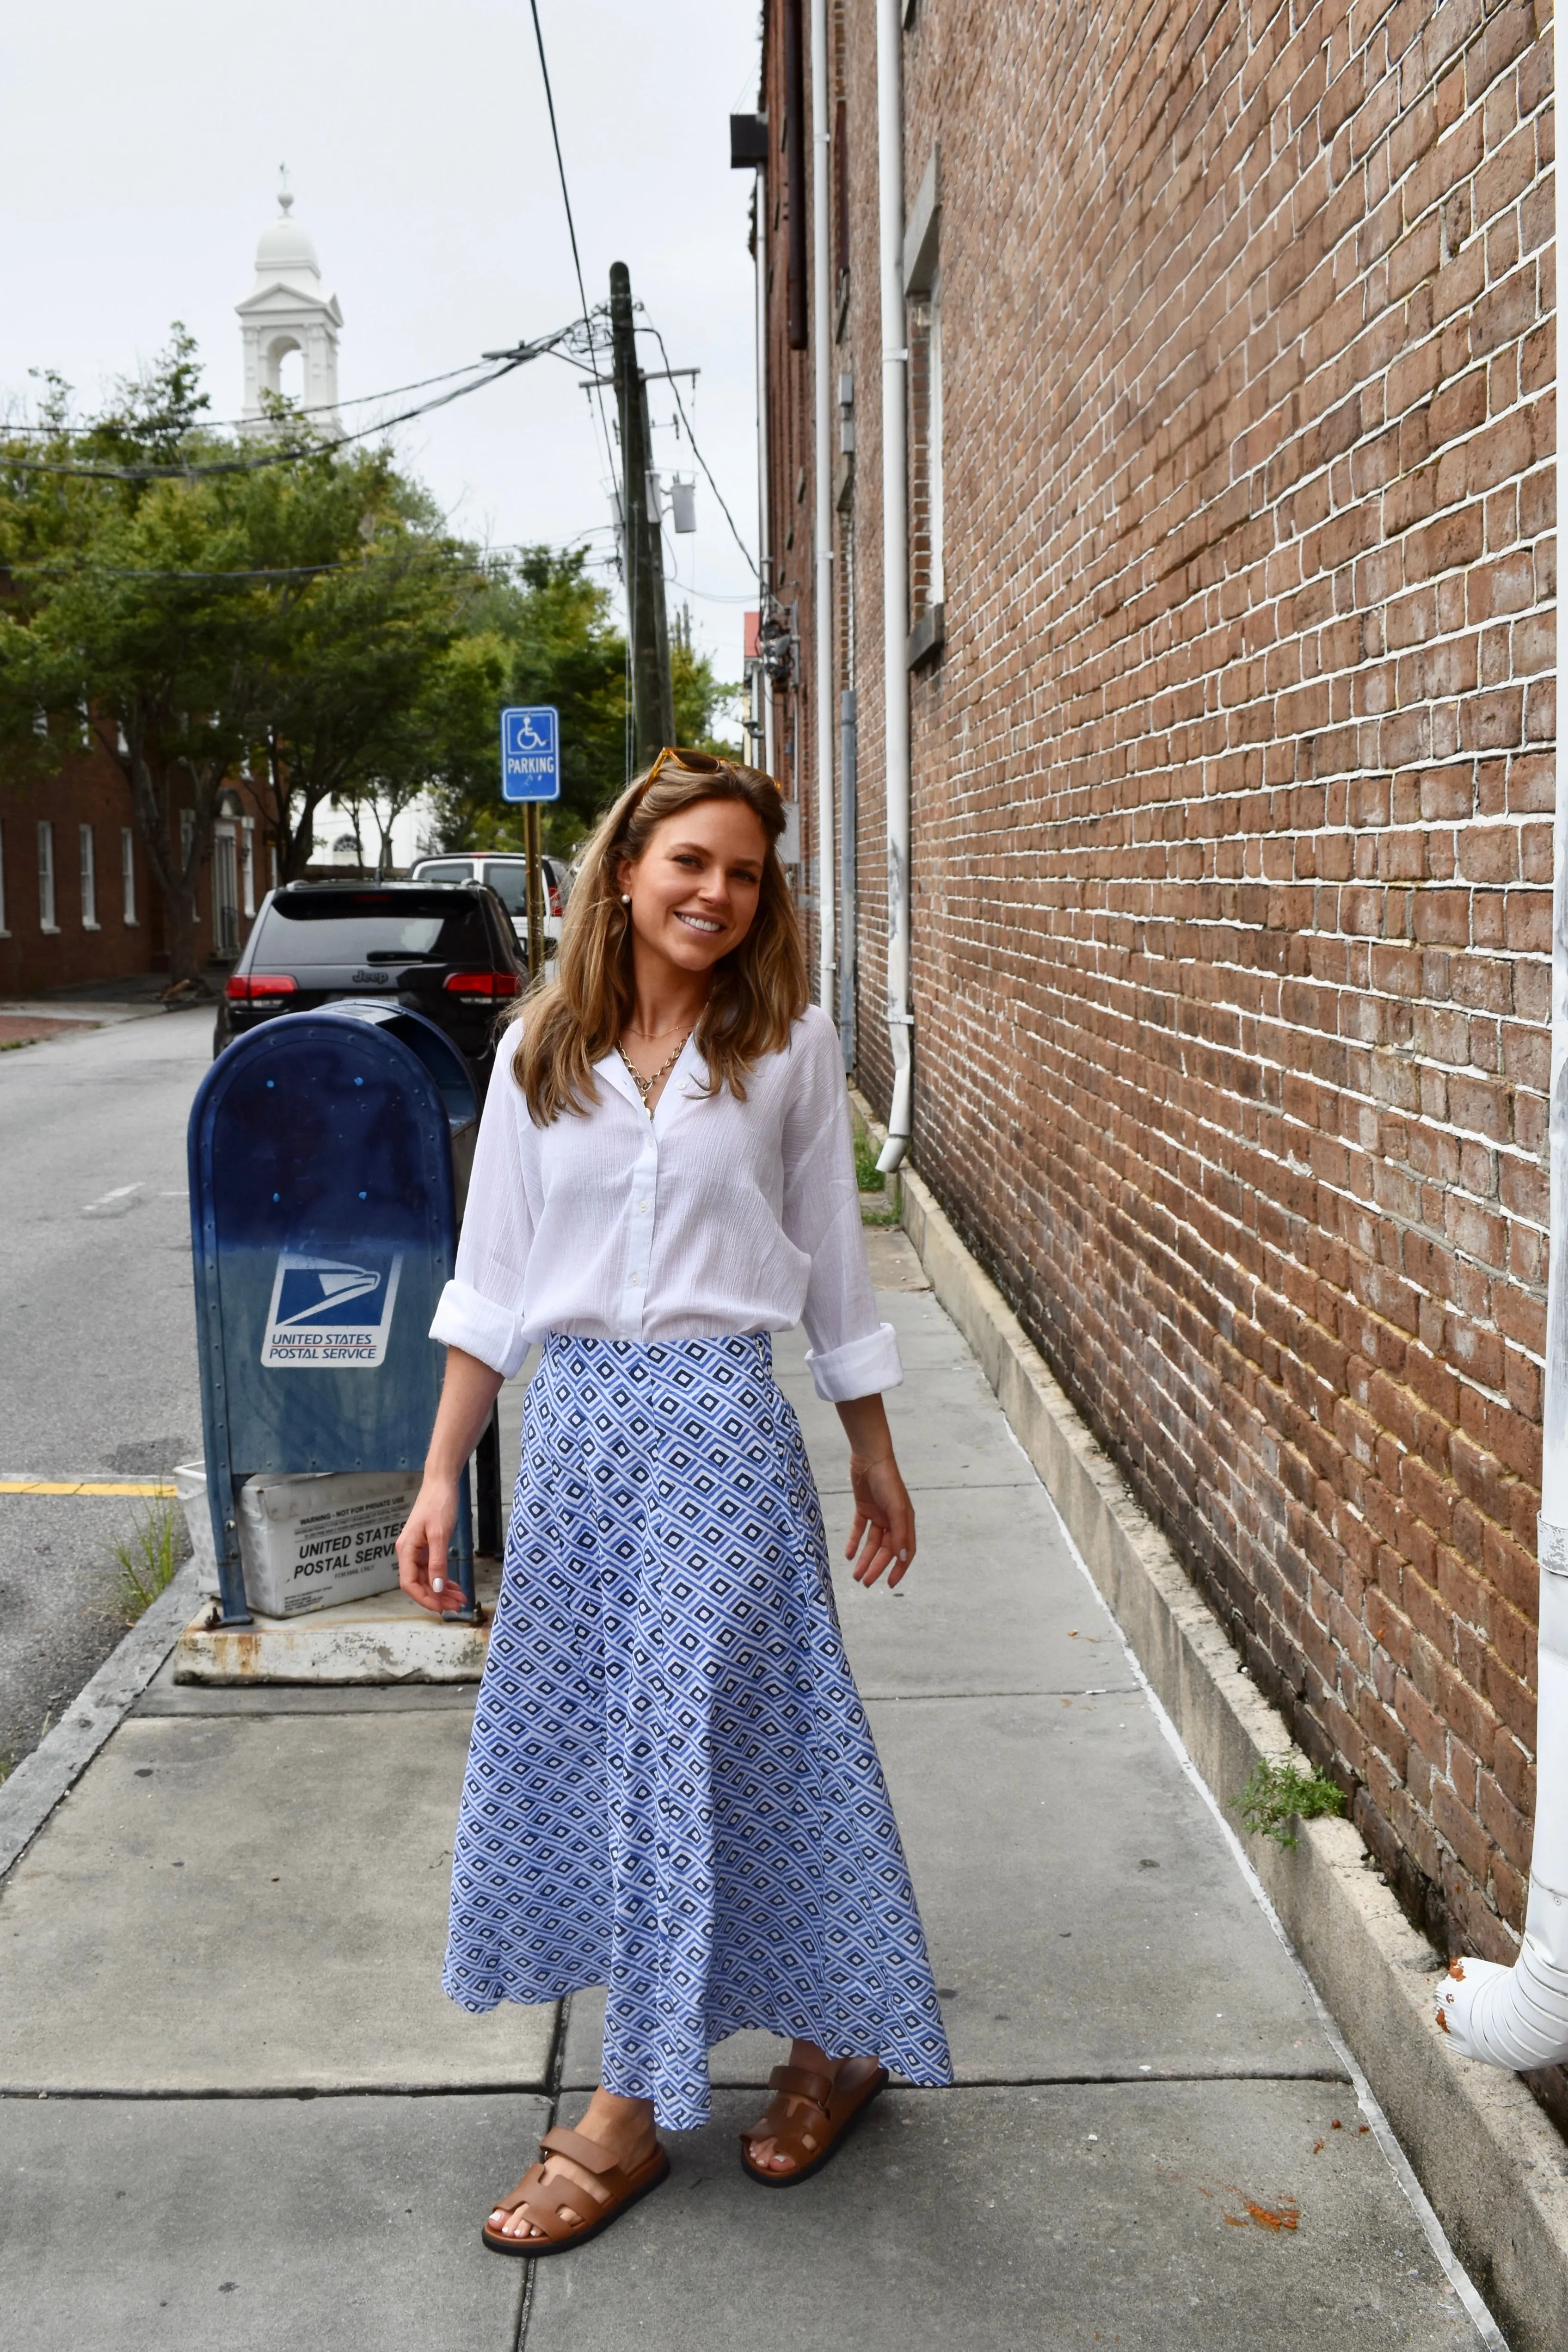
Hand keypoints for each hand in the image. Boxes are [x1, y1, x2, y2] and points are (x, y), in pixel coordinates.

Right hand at [396, 1477, 466, 1614]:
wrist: (441, 1483)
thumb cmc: (439, 1504)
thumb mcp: (440, 1534)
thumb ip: (438, 1562)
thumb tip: (437, 1587)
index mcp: (406, 1550)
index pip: (409, 1584)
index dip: (424, 1599)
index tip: (441, 1608)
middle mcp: (408, 1553)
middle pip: (419, 1584)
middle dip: (437, 1597)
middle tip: (458, 1606)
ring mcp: (417, 1550)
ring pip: (428, 1578)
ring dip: (442, 1591)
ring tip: (460, 1599)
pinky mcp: (427, 1546)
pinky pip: (433, 1569)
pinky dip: (444, 1579)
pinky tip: (455, 1587)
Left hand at [845, 1452, 914, 1588]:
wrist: (869, 1458)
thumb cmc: (887, 1481)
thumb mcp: (896, 1509)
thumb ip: (900, 1533)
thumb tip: (903, 1557)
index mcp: (905, 1521)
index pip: (904, 1551)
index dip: (899, 1569)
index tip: (890, 1585)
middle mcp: (893, 1520)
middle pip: (885, 1550)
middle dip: (876, 1567)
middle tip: (865, 1583)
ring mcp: (878, 1514)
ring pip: (871, 1543)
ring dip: (864, 1559)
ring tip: (855, 1575)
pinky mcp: (863, 1508)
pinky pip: (859, 1530)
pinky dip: (854, 1542)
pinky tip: (848, 1555)